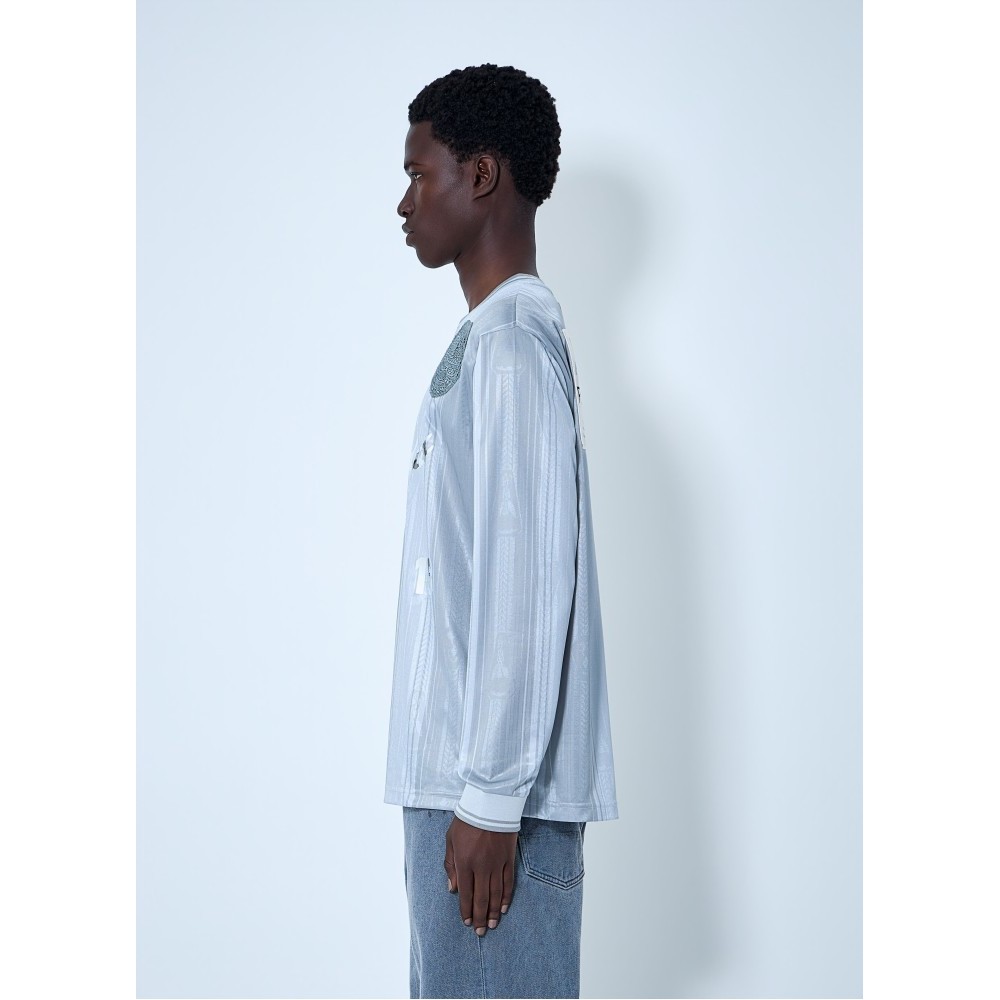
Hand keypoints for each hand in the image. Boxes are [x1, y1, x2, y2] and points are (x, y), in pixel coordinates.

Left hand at [443, 814, 516, 935]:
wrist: (490, 803)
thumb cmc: (467, 820)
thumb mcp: (450, 839)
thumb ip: (450, 865)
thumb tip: (451, 889)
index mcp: (464, 862)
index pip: (465, 893)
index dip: (466, 910)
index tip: (467, 923)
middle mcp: (481, 867)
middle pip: (481, 898)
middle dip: (480, 917)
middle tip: (481, 932)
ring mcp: (497, 864)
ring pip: (496, 894)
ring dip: (494, 912)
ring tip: (493, 925)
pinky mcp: (509, 858)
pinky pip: (509, 882)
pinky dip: (506, 897)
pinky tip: (504, 908)